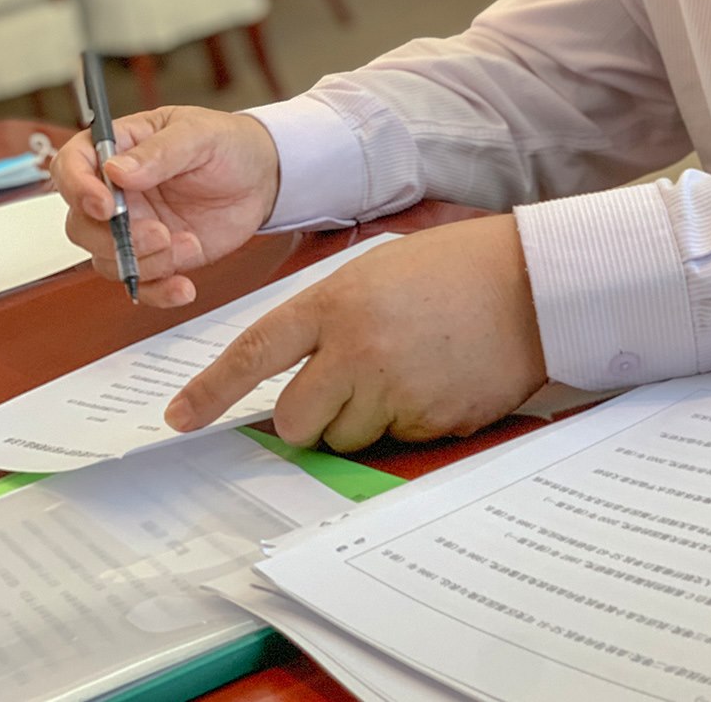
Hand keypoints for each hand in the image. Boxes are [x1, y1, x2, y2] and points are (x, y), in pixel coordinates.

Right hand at [51, 105, 279, 306]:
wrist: (265, 178)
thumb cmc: (229, 144)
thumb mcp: (200, 135)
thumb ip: (160, 151)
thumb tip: (116, 170)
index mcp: (119, 149)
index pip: (70, 167)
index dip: (78, 188)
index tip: (106, 205)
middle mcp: (118, 192)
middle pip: (81, 224)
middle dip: (116, 238)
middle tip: (159, 233)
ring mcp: (135, 227)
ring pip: (107, 259)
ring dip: (144, 263)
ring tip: (188, 245)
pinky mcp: (157, 256)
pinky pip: (140, 284)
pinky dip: (158, 292)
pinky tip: (184, 286)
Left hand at [165, 214, 547, 450]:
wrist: (530, 283)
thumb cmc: (453, 269)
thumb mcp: (376, 272)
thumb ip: (332, 317)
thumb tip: (301, 373)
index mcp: (336, 303)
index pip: (257, 352)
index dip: (212, 389)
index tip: (179, 418)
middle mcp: (358, 351)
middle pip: (296, 419)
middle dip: (307, 416)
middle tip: (341, 388)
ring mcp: (395, 390)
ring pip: (346, 437)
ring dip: (362, 418)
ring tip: (406, 370)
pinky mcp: (432, 422)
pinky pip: (397, 441)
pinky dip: (409, 421)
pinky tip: (437, 379)